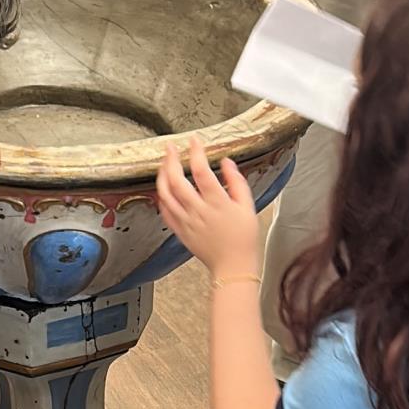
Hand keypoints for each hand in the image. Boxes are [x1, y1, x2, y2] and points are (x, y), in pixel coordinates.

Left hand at [156, 137, 259, 271]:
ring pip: (165, 195)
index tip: (194, 141)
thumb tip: (227, 163)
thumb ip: (237, 182)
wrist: (233, 267)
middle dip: (170, 160)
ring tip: (164, 163)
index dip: (196, 152)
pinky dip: (161, 197)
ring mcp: (186, 222)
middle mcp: (198, 211)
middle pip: (177, 180)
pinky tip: (163, 188)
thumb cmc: (243, 239)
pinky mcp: (180, 232)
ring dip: (162, 176)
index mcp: (217, 203)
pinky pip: (164, 212)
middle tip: (171, 147)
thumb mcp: (247, 207)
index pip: (201, 171)